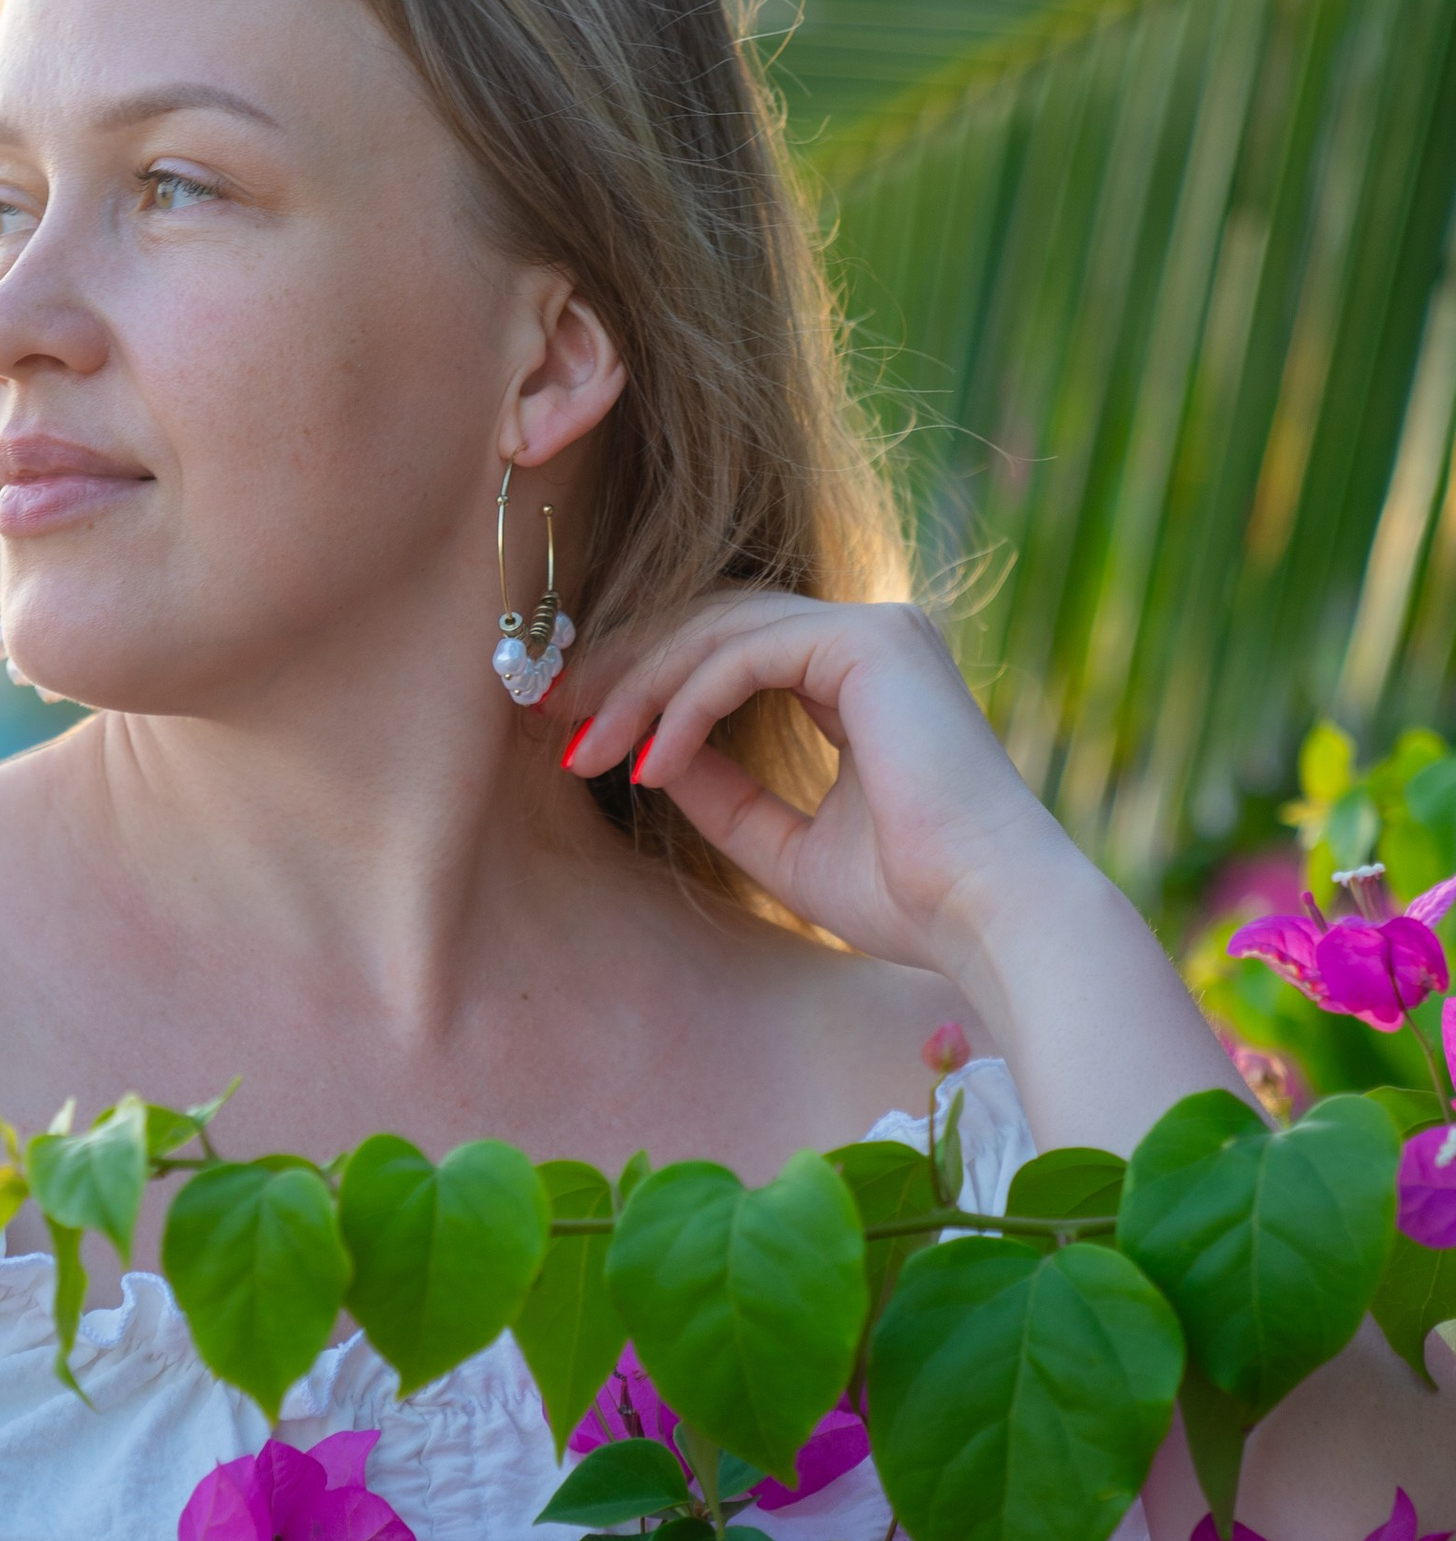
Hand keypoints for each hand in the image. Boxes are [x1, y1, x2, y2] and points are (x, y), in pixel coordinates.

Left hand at [562, 591, 1090, 984]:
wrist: (989, 918)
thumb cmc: (909, 899)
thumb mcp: (784, 842)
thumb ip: (720, 792)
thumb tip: (645, 751)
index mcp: (859, 677)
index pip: (729, 648)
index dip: (646, 681)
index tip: (577, 730)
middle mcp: (870, 638)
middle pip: (711, 622)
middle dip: (623, 668)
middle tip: (551, 714)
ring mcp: (874, 629)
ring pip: (716, 630)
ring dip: (637, 687)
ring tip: (582, 748)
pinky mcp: (869, 643)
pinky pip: (742, 654)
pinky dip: (684, 705)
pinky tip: (646, 761)